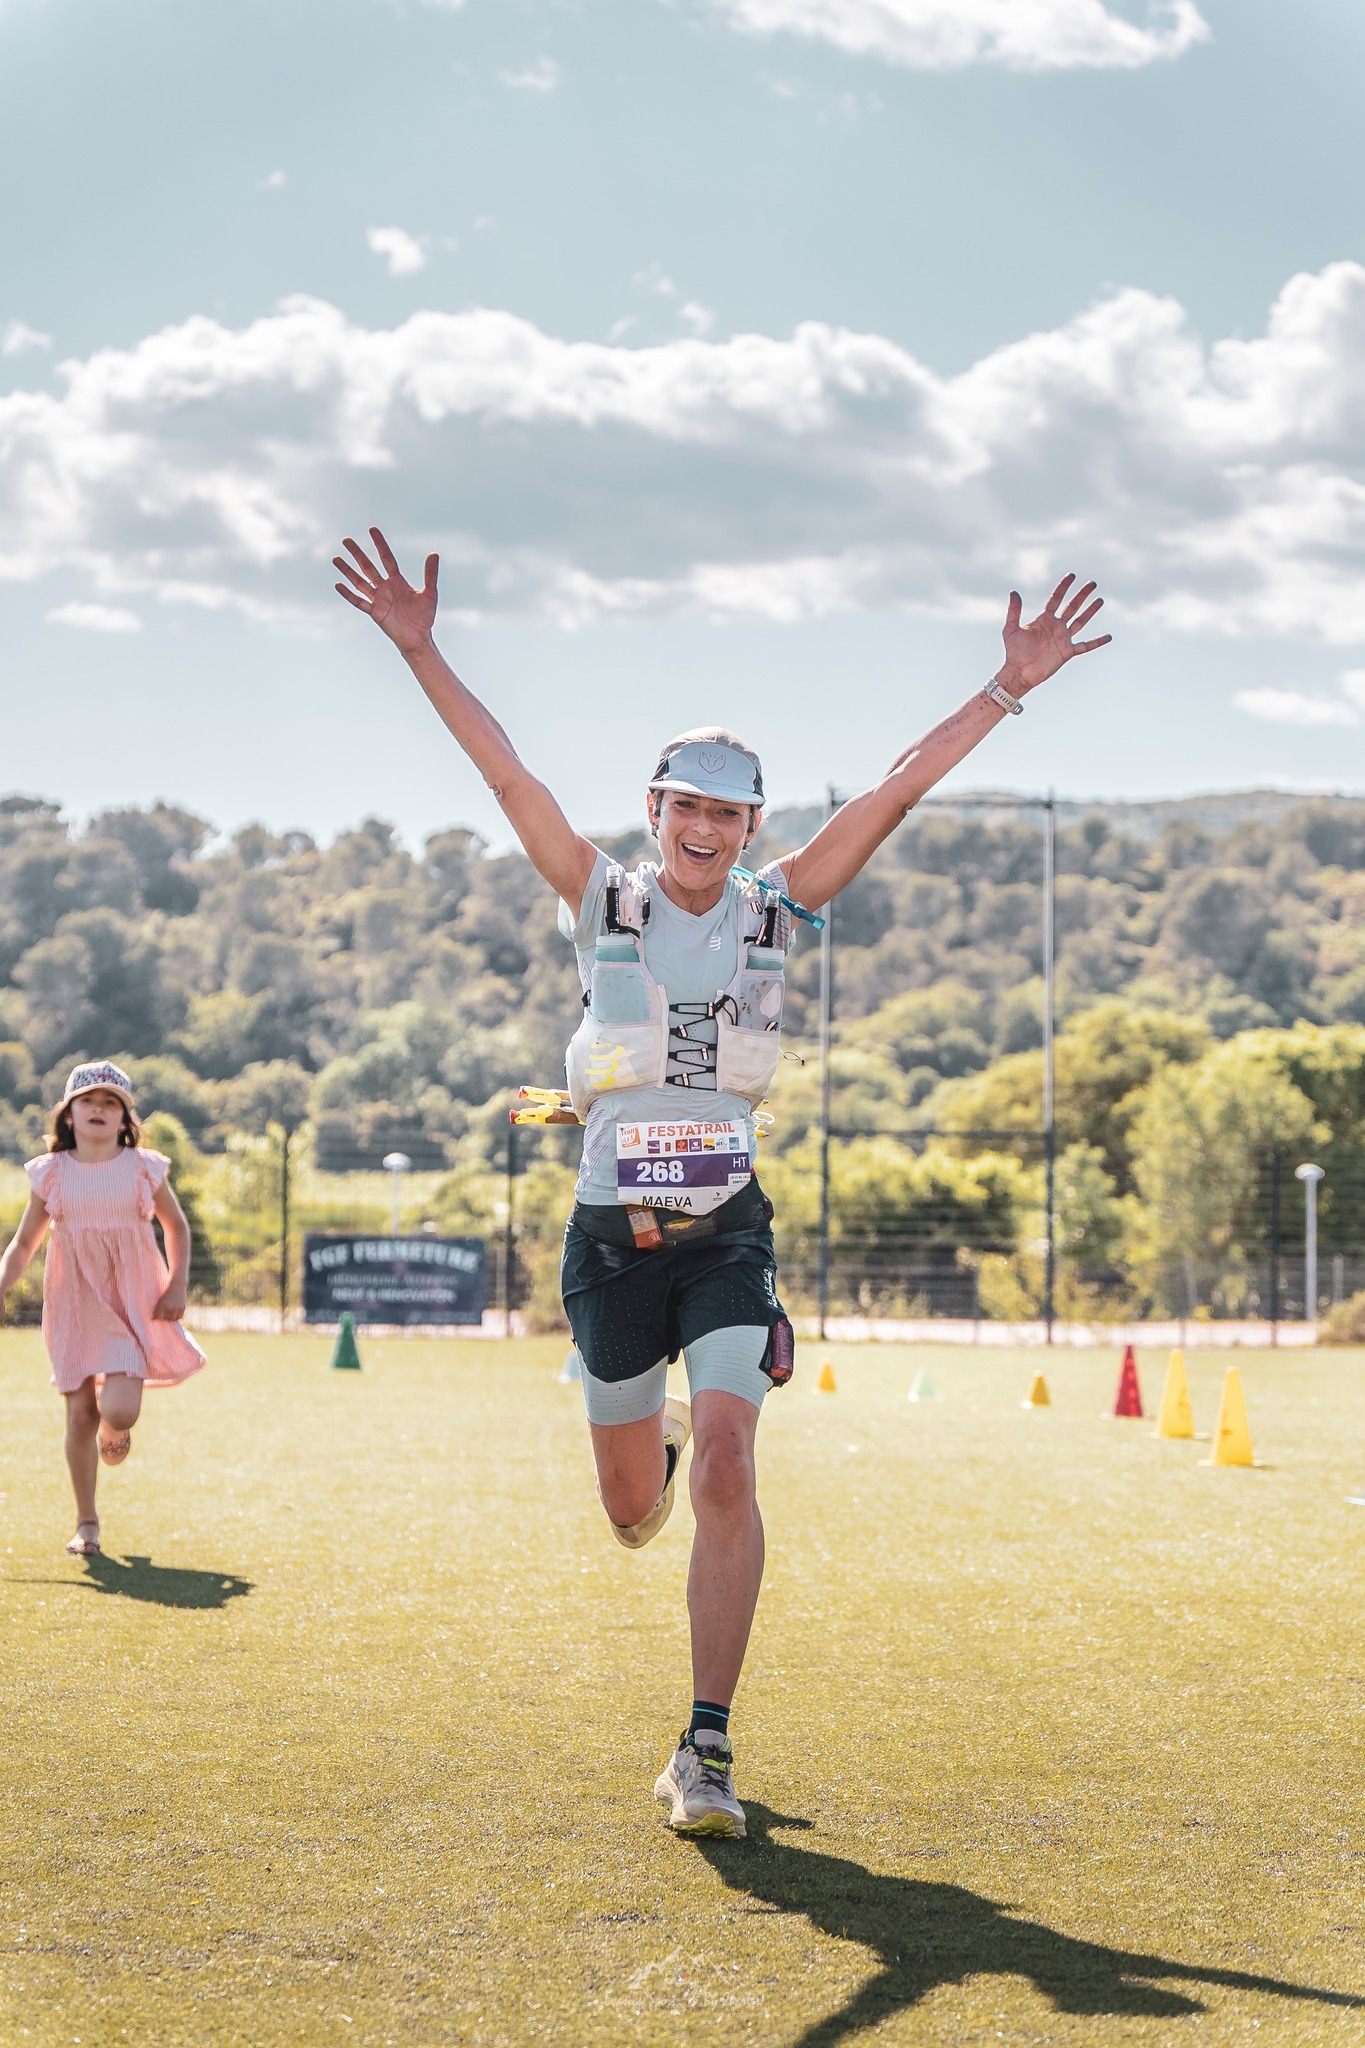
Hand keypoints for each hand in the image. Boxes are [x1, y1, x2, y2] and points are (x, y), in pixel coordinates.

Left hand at [153, 1283, 186, 1322]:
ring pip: (172, 1319)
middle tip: (162, 1316)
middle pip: (165, 1319)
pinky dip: (176, 1317)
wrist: (177, 1284)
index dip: (155, 1318)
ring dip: (170, 1319)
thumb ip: (157, 1308)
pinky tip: (174, 1315)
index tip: (154, 1318)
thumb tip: (153, 1318)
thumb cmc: (165, 1291)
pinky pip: (179, 1316)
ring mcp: (177, 1308)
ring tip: (168, 1316)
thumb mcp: (159, 1299)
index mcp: (162, 1305)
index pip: (157, 1317)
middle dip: (163, 1319)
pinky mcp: (183, 1307)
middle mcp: (169, 1307)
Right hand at [334, 527, 438, 655]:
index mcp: (397, 581)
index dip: (380, 544)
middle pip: (368, 567)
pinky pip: (359, 601)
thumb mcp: (430, 594)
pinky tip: (338, 585)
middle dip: (357, 554)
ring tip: (336, 559)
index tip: (372, 529)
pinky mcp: (374, 612)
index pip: (386, 558)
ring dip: (348, 571)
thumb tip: (434, 554)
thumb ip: (430, 575)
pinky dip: (348, 594)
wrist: (418, 638)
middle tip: (346, 540)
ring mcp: (378, 599)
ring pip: (359, 582)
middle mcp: (385, 588)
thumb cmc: (425, 617)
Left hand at [997, 575, 1110, 694]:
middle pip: (1072, 607)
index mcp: (1044, 619)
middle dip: (1082, 595)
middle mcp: (1056, 626)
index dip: (1063, 587)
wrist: (1019, 672)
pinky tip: (1109, 637)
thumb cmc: (1013, 652)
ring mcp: (1063, 638)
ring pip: (1081, 621)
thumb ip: (1014, 611)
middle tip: (1092, 583)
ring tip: (1100, 600)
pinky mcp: (1067, 652)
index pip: (1056, 599)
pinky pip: (1085, 646)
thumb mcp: (1011, 629)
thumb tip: (1014, 592)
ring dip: (1090, 611)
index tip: (1072, 575)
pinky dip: (1097, 642)